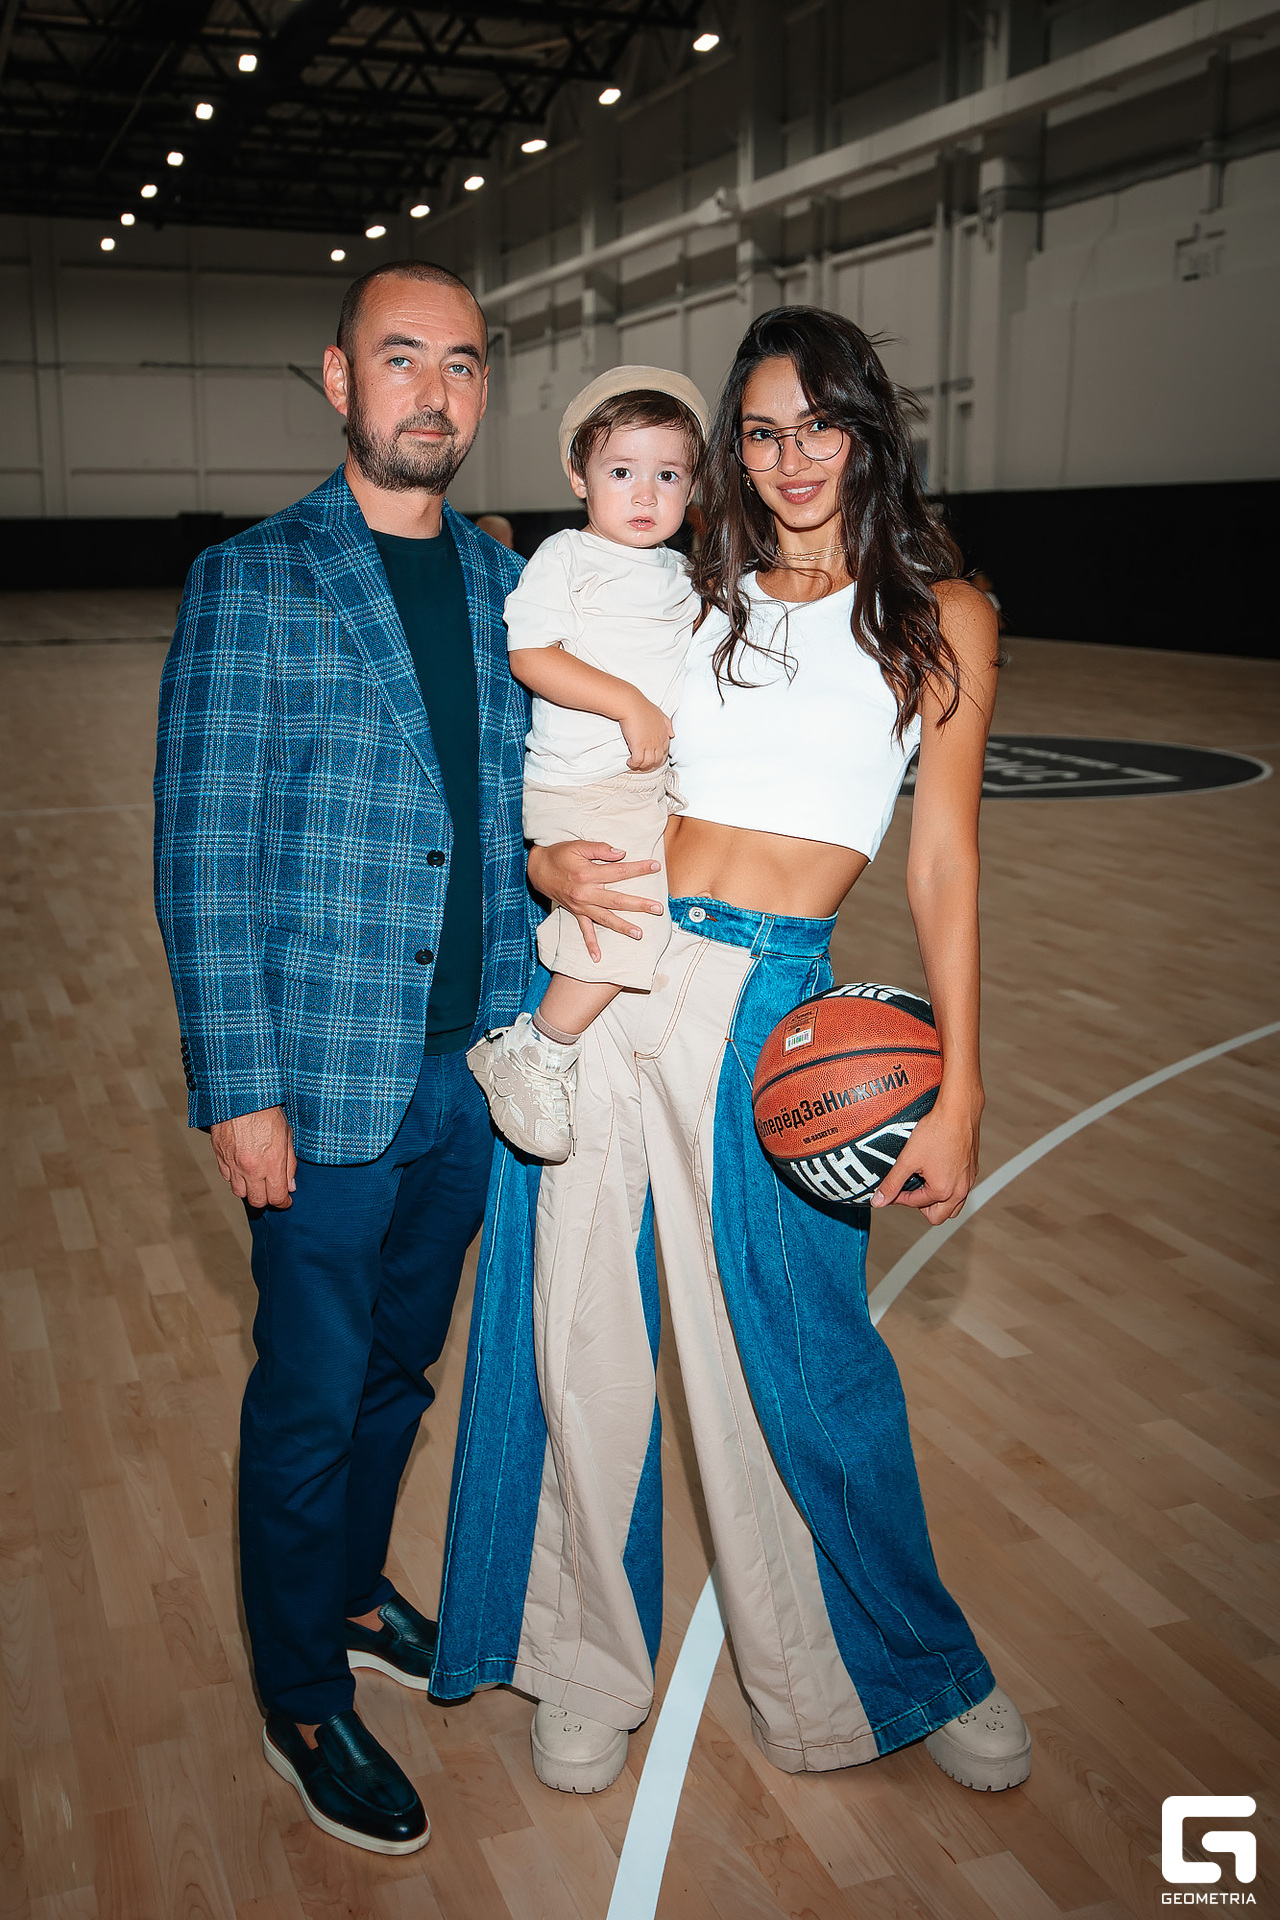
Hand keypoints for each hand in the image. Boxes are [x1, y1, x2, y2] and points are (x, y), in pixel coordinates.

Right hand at [210, 1105, 296, 1208]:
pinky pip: (227, 1178)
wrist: (240, 1095)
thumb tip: (290, 1186)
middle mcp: (251, 1168)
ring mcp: (233, 1164)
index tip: (286, 1200)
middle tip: (273, 1192)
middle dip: (267, 1199)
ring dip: (250, 1190)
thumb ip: (289, 1164)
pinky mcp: (220, 1157)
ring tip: (258, 1181)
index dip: (283, 1202)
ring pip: (240, 1193)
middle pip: (257, 1201)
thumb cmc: (267, 1110)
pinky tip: (244, 1169)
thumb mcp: (287, 1135)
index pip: (276, 1198)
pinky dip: (236, 1178)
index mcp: (271, 1164)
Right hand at [527, 840, 662, 962]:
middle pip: (617, 900)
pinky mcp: (575, 912)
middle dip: (638, 904)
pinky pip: (584, 930)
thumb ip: (599, 849)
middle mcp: (585, 893)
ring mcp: (581, 906)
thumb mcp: (577, 845)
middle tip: (658, 908)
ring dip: (622, 927)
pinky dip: (590, 944)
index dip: (638, 868)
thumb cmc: (560, 854)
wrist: (538, 868)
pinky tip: (598, 958)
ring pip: (605, 918)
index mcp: (588, 874)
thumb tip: (621, 854)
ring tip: (639, 934)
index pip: (619, 871)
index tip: (656, 866)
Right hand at [620, 695, 673, 771]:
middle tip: (642, 764)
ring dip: (641, 766)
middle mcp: (657, 741)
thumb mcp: (660, 714)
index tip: (650, 757)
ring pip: (648, 763)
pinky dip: (633, 764)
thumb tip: (672, 734)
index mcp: (663, 734)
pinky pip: (637, 761)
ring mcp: (648, 744)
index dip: (658, 757)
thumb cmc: (643, 707)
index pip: (665, 751)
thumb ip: (668, 725)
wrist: (631, 705)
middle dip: (650, 765)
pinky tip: (630, 762)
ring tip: (635, 763)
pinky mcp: (638, 746)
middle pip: (657, 760)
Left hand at [869, 1097, 979, 1225]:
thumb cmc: (937, 1132)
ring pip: (953, 1206)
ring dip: (937, 1201)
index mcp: (944, 1191)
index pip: (916, 1204)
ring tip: (924, 1183)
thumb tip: (879, 1201)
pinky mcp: (973, 1169)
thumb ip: (892, 1183)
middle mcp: (960, 1190)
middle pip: (939, 1216)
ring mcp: (969, 1180)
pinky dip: (949, 1187)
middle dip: (921, 1205)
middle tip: (910, 1189)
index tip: (893, 1187)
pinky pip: (961, 1189)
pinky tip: (937, 1170)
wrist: (958, 1111)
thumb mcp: (908, 1159)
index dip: (900, 1197)